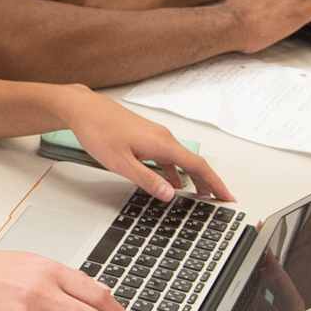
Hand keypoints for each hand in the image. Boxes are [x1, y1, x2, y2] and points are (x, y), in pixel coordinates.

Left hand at [61, 91, 231, 203]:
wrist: (84, 109)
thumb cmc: (98, 131)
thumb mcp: (121, 163)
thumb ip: (147, 180)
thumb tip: (169, 193)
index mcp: (162, 143)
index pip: (198, 166)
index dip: (215, 183)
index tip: (226, 196)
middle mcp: (163, 137)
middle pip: (194, 163)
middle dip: (208, 183)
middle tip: (218, 200)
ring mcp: (156, 135)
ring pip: (181, 159)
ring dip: (191, 177)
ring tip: (198, 195)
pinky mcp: (147, 136)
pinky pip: (169, 155)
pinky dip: (176, 170)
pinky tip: (171, 181)